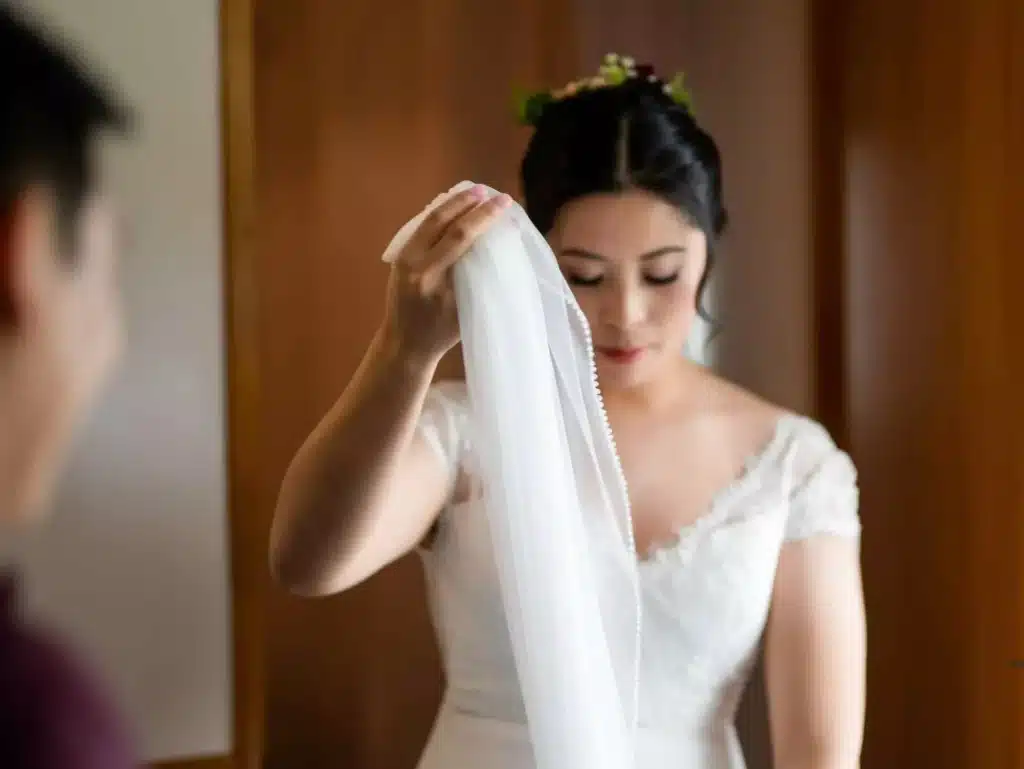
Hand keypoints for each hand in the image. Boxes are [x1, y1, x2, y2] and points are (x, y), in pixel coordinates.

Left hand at [382, 185, 511, 365]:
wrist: (403, 345)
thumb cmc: (440, 334)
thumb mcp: (464, 309)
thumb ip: (477, 277)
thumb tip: (500, 245)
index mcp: (430, 278)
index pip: (460, 236)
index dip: (483, 216)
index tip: (503, 203)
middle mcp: (413, 262)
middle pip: (441, 221)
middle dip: (467, 203)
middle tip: (488, 191)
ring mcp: (403, 257)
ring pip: (428, 220)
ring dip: (452, 204)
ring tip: (472, 192)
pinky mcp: (400, 257)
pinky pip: (421, 228)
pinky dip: (440, 214)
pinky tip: (454, 207)